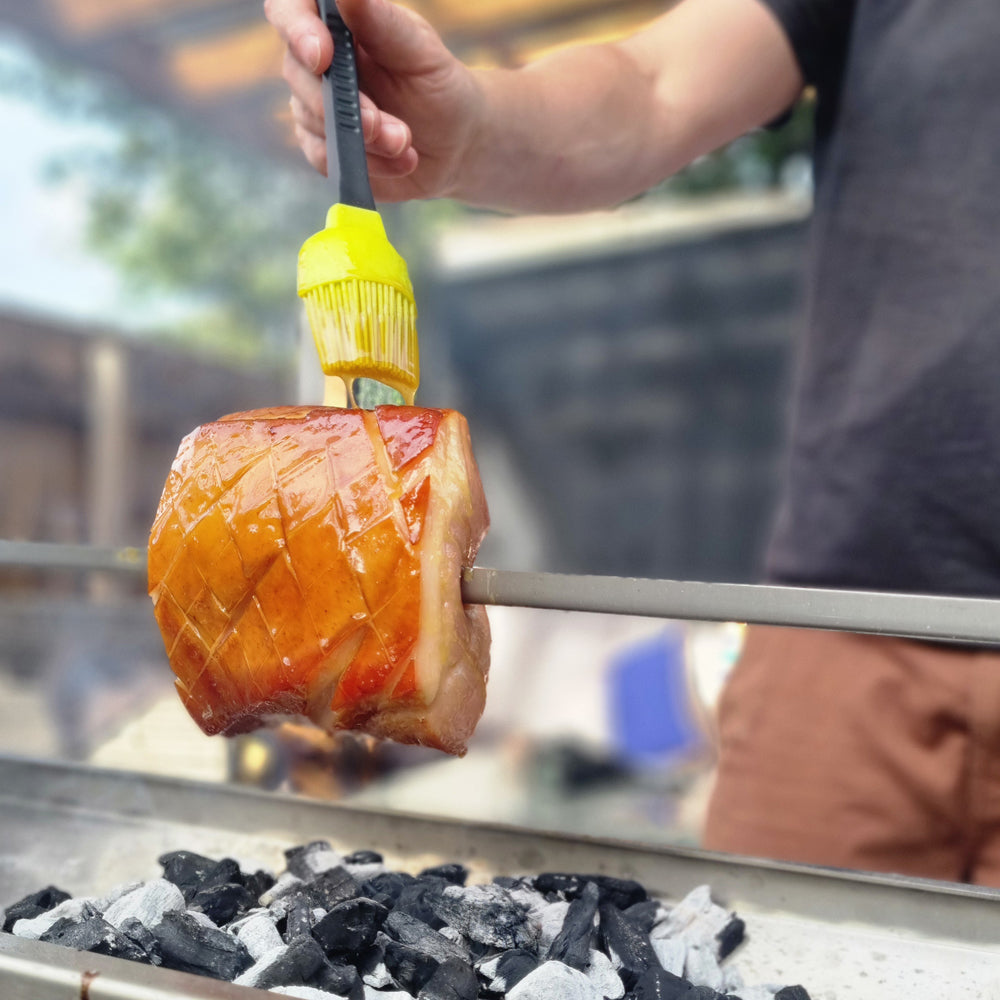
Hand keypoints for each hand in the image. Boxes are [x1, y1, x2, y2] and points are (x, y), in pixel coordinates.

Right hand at [264, 0, 482, 201]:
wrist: (455, 146)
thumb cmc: (440, 88)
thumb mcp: (422, 54)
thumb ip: (383, 23)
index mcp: (340, 24)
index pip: (293, 10)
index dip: (297, 28)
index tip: (322, 55)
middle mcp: (321, 62)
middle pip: (297, 72)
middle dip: (344, 106)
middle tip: (386, 126)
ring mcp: (317, 105)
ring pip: (312, 120)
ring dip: (363, 139)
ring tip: (405, 144)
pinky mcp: (323, 146)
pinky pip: (323, 158)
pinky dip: (366, 163)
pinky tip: (401, 161)